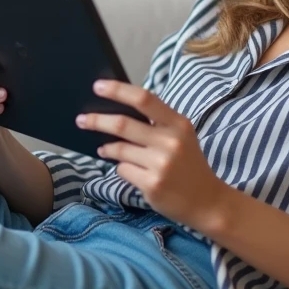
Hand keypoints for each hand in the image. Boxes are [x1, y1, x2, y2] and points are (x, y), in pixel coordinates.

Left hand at [76, 79, 229, 230]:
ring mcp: (161, 164)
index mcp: (178, 124)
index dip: (118, 91)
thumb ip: (156, 123)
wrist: (207, 201)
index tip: (98, 86)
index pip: (144, 99)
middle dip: (97, 121)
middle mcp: (170, 141)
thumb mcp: (181, 137)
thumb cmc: (188, 165)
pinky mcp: (152, 184)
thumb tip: (116, 112)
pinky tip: (129, 170)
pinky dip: (120, 167)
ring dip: (107, 148)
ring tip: (104, 149)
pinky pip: (122, 170)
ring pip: (119, 149)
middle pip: (123, 124)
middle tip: (82, 119)